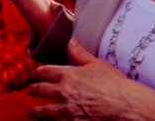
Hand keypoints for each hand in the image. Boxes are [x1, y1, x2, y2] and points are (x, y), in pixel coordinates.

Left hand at [26, 39, 154, 120]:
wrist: (125, 104)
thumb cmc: (114, 84)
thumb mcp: (96, 64)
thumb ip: (80, 53)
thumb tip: (71, 41)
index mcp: (68, 75)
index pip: (45, 72)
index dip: (38, 72)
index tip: (35, 74)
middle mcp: (63, 92)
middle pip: (41, 90)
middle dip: (33, 90)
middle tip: (30, 90)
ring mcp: (67, 109)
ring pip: (44, 110)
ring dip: (35, 110)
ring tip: (29, 112)